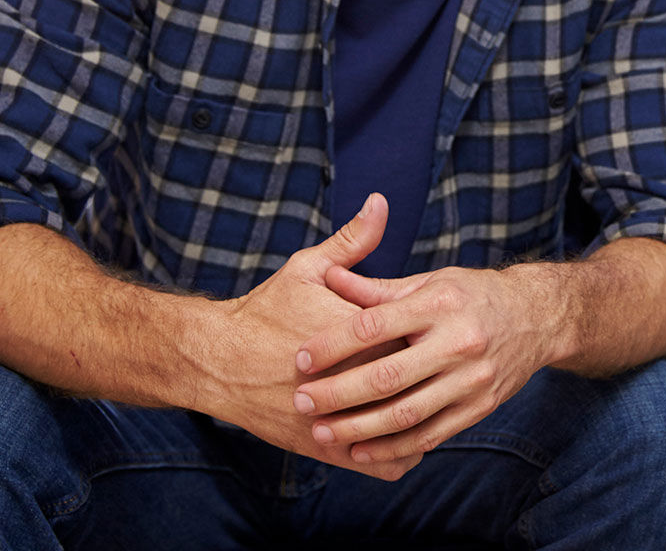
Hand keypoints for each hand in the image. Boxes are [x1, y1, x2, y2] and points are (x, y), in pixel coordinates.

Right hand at [204, 194, 419, 480]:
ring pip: (411, 430)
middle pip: (423, 384)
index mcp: (361, 333)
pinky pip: (385, 463)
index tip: (447, 332)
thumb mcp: (307, 268)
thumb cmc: (264, 311)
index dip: (438, 339)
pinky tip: (409, 436)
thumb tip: (380, 203)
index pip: (422, 339)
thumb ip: (352, 241)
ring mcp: (342, 420)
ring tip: (438, 404)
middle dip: (440, 379)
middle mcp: (356, 380)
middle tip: (450, 370)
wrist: (215, 361)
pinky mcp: (328, 450)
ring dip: (428, 421)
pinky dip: (401, 454)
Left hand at [289, 262, 569, 464]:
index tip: (300, 358)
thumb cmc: (473, 294)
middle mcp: (460, 340)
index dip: (332, 344)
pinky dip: (392, 447)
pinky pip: (431, 434)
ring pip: (407, 413)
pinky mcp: (481, 406)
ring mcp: (473, 378)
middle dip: (338, 393)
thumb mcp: (431, 281)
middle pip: (387, 376)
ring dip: (358, 428)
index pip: (375, 325)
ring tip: (322, 432)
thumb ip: (378, 288)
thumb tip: (329, 277)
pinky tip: (360, 451)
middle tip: (301, 400)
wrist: (538, 317)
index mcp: (441, 302)